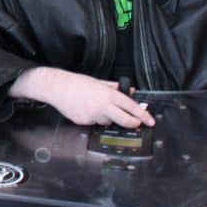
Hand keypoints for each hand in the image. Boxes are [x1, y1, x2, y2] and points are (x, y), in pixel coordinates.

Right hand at [11, 67, 153, 128]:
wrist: (57, 87)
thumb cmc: (76, 83)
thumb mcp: (98, 82)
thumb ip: (115, 87)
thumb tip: (129, 91)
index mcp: (108, 94)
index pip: (131, 106)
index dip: (143, 115)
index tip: (150, 120)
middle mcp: (103, 105)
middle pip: (125, 120)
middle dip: (133, 124)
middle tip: (137, 124)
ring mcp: (93, 115)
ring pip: (107, 122)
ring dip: (106, 118)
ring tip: (95, 107)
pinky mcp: (84, 122)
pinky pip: (94, 123)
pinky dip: (93, 118)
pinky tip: (85, 109)